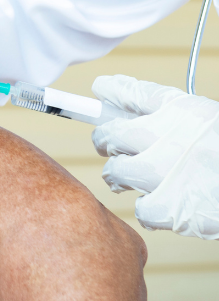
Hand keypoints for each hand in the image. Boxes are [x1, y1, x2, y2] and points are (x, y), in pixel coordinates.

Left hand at [92, 74, 218, 239]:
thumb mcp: (201, 117)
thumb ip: (158, 104)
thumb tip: (107, 91)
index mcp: (182, 110)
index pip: (131, 93)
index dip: (110, 91)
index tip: (101, 91)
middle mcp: (168, 136)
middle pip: (109, 135)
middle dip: (105, 141)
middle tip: (110, 147)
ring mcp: (166, 172)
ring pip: (116, 173)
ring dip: (120, 176)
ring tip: (129, 177)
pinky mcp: (171, 207)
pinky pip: (141, 209)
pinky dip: (149, 209)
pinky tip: (161, 202)